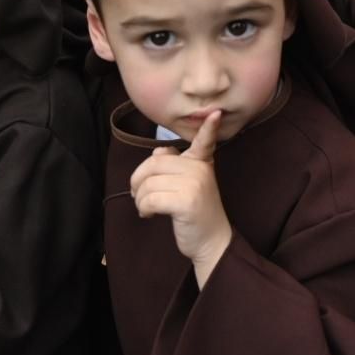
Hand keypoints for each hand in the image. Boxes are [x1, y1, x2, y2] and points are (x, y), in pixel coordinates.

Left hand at [130, 112, 232, 288]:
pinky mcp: (186, 201)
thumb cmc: (195, 212)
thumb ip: (173, 165)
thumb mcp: (188, 184)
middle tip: (138, 195)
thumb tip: (158, 150)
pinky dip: (144, 208)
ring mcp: (194, 184)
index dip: (208, 128)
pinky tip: (149, 215)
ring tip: (146, 208)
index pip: (205, 141)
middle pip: (154, 163)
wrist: (211, 241)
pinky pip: (150, 199)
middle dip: (138, 179)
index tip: (215, 113)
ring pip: (148, 183)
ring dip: (140, 198)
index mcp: (201, 162)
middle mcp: (200, 169)